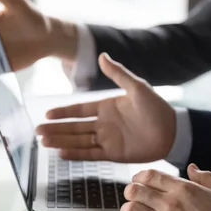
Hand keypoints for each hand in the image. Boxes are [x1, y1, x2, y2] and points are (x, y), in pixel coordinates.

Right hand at [36, 53, 176, 162]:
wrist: (172, 131)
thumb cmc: (156, 107)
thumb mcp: (137, 87)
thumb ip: (118, 74)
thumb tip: (102, 55)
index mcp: (107, 107)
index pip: (79, 110)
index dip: (63, 112)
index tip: (47, 113)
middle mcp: (104, 124)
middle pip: (74, 127)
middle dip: (56, 129)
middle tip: (38, 131)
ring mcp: (108, 139)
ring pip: (79, 141)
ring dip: (61, 141)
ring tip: (44, 142)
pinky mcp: (114, 153)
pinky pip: (91, 154)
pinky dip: (77, 154)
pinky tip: (62, 154)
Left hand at [121, 164, 210, 210]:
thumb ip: (206, 177)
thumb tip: (193, 168)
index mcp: (182, 189)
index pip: (149, 175)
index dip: (140, 176)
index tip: (139, 180)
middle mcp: (169, 204)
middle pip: (135, 190)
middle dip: (131, 191)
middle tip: (134, 196)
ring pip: (131, 210)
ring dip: (128, 209)